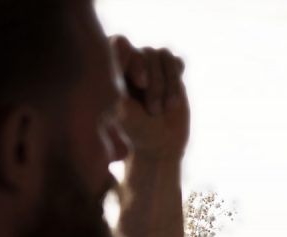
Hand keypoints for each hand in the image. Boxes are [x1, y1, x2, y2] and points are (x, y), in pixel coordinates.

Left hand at [110, 35, 189, 162]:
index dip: (133, 60)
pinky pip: (176, 61)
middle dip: (155, 82)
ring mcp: (150, 65)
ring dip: (167, 85)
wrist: (158, 144)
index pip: (120, 43)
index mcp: (110, 66)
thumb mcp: (122, 104)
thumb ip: (118, 74)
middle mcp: (129, 60)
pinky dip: (176, 83)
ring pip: (163, 56)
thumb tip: (121, 41)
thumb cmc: (135, 129)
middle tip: (153, 110)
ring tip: (163, 110)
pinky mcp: (170, 71)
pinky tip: (172, 103)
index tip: (140, 84)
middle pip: (145, 53)